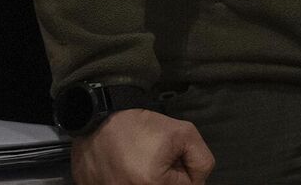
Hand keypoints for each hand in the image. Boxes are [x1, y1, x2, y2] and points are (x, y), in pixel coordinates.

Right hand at [70, 109, 212, 184]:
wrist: (99, 122)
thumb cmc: (139, 126)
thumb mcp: (184, 133)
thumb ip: (201, 159)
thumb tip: (200, 179)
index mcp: (153, 184)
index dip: (186, 169)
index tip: (174, 156)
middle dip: (171, 176)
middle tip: (158, 159)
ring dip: (153, 179)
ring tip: (144, 163)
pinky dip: (133, 179)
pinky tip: (130, 168)